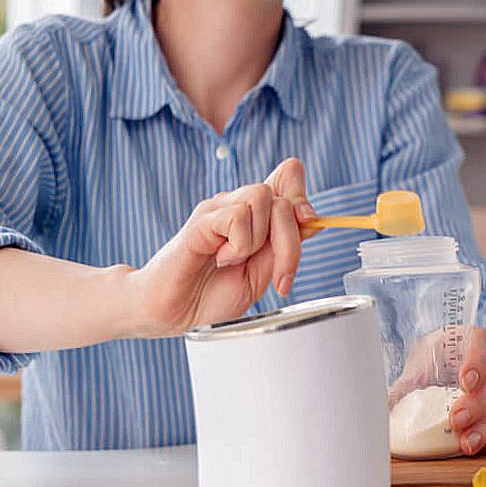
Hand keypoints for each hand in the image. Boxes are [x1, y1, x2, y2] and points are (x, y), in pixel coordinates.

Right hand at [131, 157, 316, 336]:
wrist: (173, 312)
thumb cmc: (210, 294)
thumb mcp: (262, 275)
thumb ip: (284, 246)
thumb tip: (311, 220)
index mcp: (256, 216)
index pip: (290, 174)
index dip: (304, 200)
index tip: (305, 233)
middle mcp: (238, 204)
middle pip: (285, 196)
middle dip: (291, 244)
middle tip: (278, 278)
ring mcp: (218, 208)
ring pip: (263, 197)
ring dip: (258, 241)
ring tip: (234, 261)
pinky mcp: (202, 219)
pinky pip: (238, 216)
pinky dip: (237, 245)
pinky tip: (220, 258)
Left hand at [389, 327, 485, 455]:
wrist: (426, 381)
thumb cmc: (422, 369)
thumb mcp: (410, 369)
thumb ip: (399, 384)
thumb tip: (377, 402)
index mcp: (466, 343)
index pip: (483, 343)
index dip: (478, 361)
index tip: (464, 382)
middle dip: (476, 403)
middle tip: (456, 419)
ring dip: (485, 426)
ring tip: (466, 442)